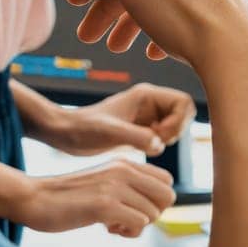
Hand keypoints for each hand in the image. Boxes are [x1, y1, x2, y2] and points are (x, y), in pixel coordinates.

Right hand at [10, 159, 175, 236]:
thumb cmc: (68, 197)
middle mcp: (124, 170)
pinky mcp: (105, 205)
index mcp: (125, 163)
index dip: (155, 201)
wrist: (33, 198)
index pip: (166, 181)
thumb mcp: (103, 183)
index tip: (134, 208)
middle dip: (153, 214)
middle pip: (167, 197)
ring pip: (153, 214)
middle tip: (128, 219)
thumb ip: (126, 188)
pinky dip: (127, 233)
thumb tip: (153, 210)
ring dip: (136, 226)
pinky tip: (106, 228)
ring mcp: (115, 187)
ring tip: (111, 224)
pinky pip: (139, 224)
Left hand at [35, 83, 195, 156]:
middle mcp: (150, 103)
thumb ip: (137, 137)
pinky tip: (141, 151)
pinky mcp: (141, 130)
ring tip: (146, 146)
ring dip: (168, 140)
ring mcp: (146, 116)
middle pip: (184, 114)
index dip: (178, 122)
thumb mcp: (109, 133)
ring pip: (176, 126)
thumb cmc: (82, 129)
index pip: (184, 102)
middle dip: (176, 131)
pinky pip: (164, 136)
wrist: (63, 133)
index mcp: (146, 95)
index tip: (158, 135)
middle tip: (154, 142)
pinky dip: (159, 146)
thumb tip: (159, 144)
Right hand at [64, 0, 247, 120]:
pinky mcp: (223, 5)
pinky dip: (163, 30)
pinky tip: (153, 52)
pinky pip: (183, 14)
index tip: (73, 4)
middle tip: (88, 37)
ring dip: (132, 23)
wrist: (237, 51)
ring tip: (117, 49)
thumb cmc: (181, 15)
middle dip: (109, 10)